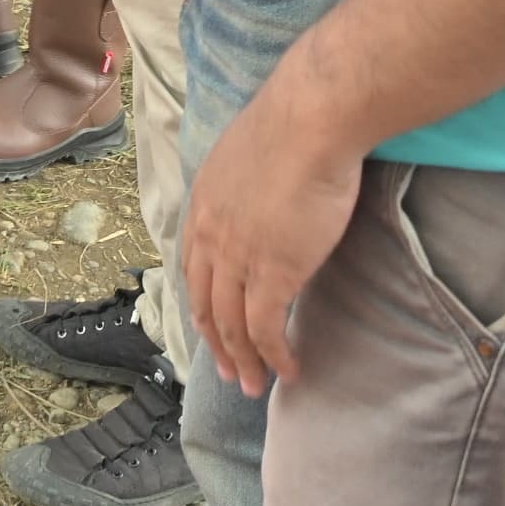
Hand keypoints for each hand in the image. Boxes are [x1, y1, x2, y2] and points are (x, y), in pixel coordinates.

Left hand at [184, 71, 370, 399]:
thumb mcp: (249, 152)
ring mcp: (239, 258)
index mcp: (203, 205)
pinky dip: (274, 356)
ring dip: (243, 361)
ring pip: (231, 325)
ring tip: (254, 386)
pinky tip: (287, 372)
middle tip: (229, 371)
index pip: (192, 268)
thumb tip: (264, 195)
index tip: (211, 325)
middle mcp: (211, 236)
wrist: (311, 119)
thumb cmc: (294, 123)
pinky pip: (266, 329)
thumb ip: (246, 183)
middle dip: (216, 343)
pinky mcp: (273, 273)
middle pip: (205, 304)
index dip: (202, 303)